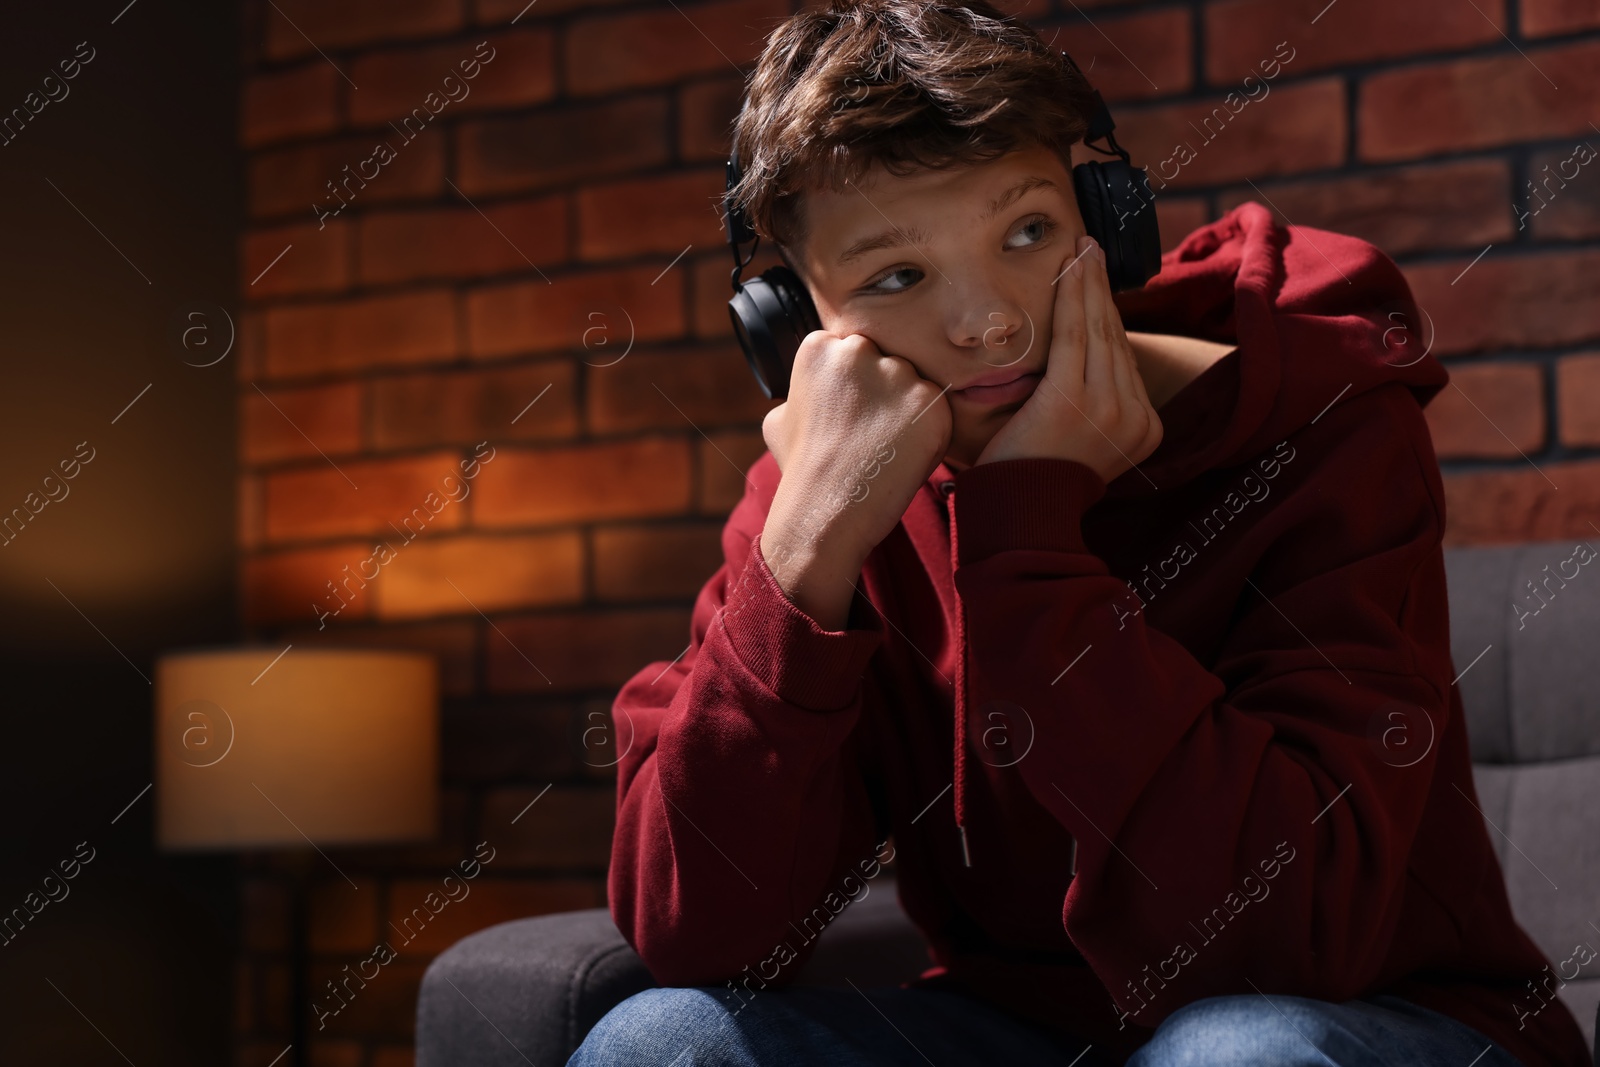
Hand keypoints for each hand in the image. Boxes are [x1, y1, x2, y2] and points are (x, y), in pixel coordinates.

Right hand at [757, 330, 951, 624]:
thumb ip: (802, 390)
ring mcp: (896, 374)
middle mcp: (858, 350)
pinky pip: (936, 409)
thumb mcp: (779, 419)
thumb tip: (813, 390)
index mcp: (819, 347)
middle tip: (870, 433)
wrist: (824, 512)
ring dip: (907, 411)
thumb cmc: (801, 470)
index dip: (855, 387)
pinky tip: (903, 455)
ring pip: (913, 383)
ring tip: (885, 448)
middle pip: (886, 361)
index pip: (853, 351)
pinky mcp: (928, 401)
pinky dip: (927, 432)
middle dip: (884, 391)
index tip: (849, 416)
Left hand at [973, 234, 1162, 482]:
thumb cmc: (1035, 478)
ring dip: (1087, 283)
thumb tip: (1086, 360)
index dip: (1108, 314)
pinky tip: (1070, 268)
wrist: (1018, 514)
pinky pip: (1073, 335)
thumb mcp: (1082, 441)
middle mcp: (1135, 418)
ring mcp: (1109, 409)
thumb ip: (1095, 404)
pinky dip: (1071, 296)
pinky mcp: (1074, 399)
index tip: (1097, 281)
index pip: (1123, 358)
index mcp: (1144, 430)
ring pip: (1097, 331)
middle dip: (1100, 289)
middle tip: (1091, 249)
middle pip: (1113, 339)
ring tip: (1081, 250)